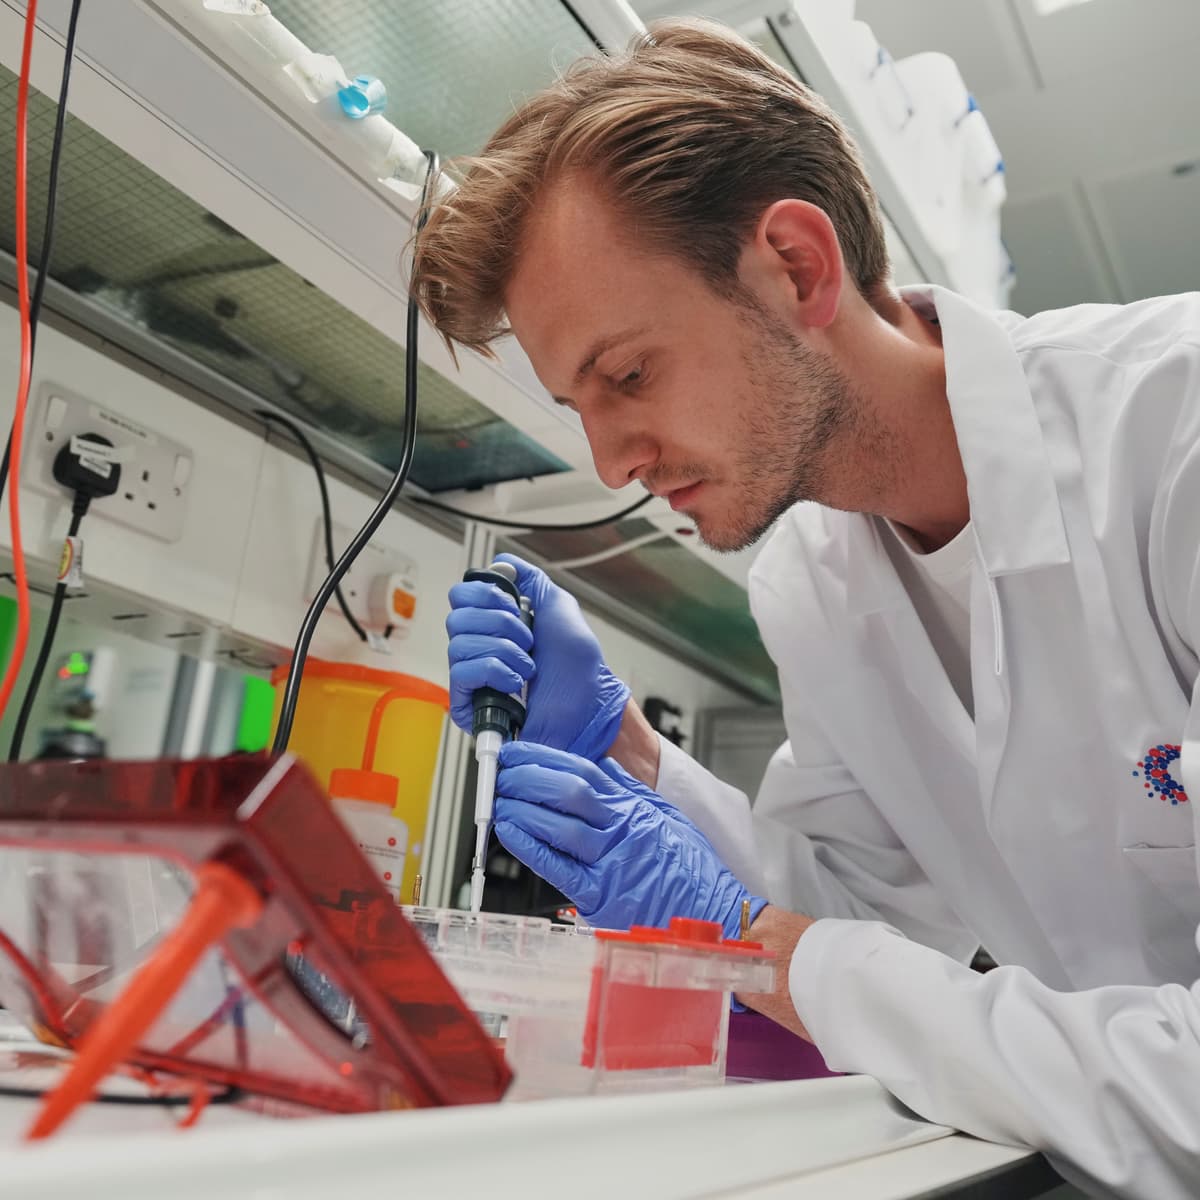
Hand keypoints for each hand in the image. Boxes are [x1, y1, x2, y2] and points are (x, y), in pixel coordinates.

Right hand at [446, 554, 630, 760]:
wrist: (587, 709)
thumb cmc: (578, 670)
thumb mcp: (560, 609)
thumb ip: (532, 580)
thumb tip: (503, 562)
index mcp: (496, 624)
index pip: (462, 596)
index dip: (486, 596)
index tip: (513, 606)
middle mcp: (481, 647)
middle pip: (457, 617)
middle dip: (499, 624)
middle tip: (526, 639)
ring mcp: (475, 677)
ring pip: (459, 644)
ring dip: (503, 650)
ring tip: (527, 666)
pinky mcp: (470, 704)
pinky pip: (461, 674)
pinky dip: (493, 672)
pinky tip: (513, 683)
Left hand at [493, 741, 766, 936]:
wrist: (714, 913)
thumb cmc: (692, 871)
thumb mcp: (665, 817)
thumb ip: (630, 792)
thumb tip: (603, 766)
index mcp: (635, 807)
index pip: (584, 770)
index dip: (547, 758)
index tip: (522, 752)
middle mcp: (622, 828)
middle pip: (568, 790)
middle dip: (529, 777)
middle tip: (503, 771)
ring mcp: (611, 861)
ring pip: (561, 823)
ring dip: (523, 807)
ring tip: (499, 798)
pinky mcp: (602, 896)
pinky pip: (560, 867)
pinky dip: (531, 847)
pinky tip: (510, 831)